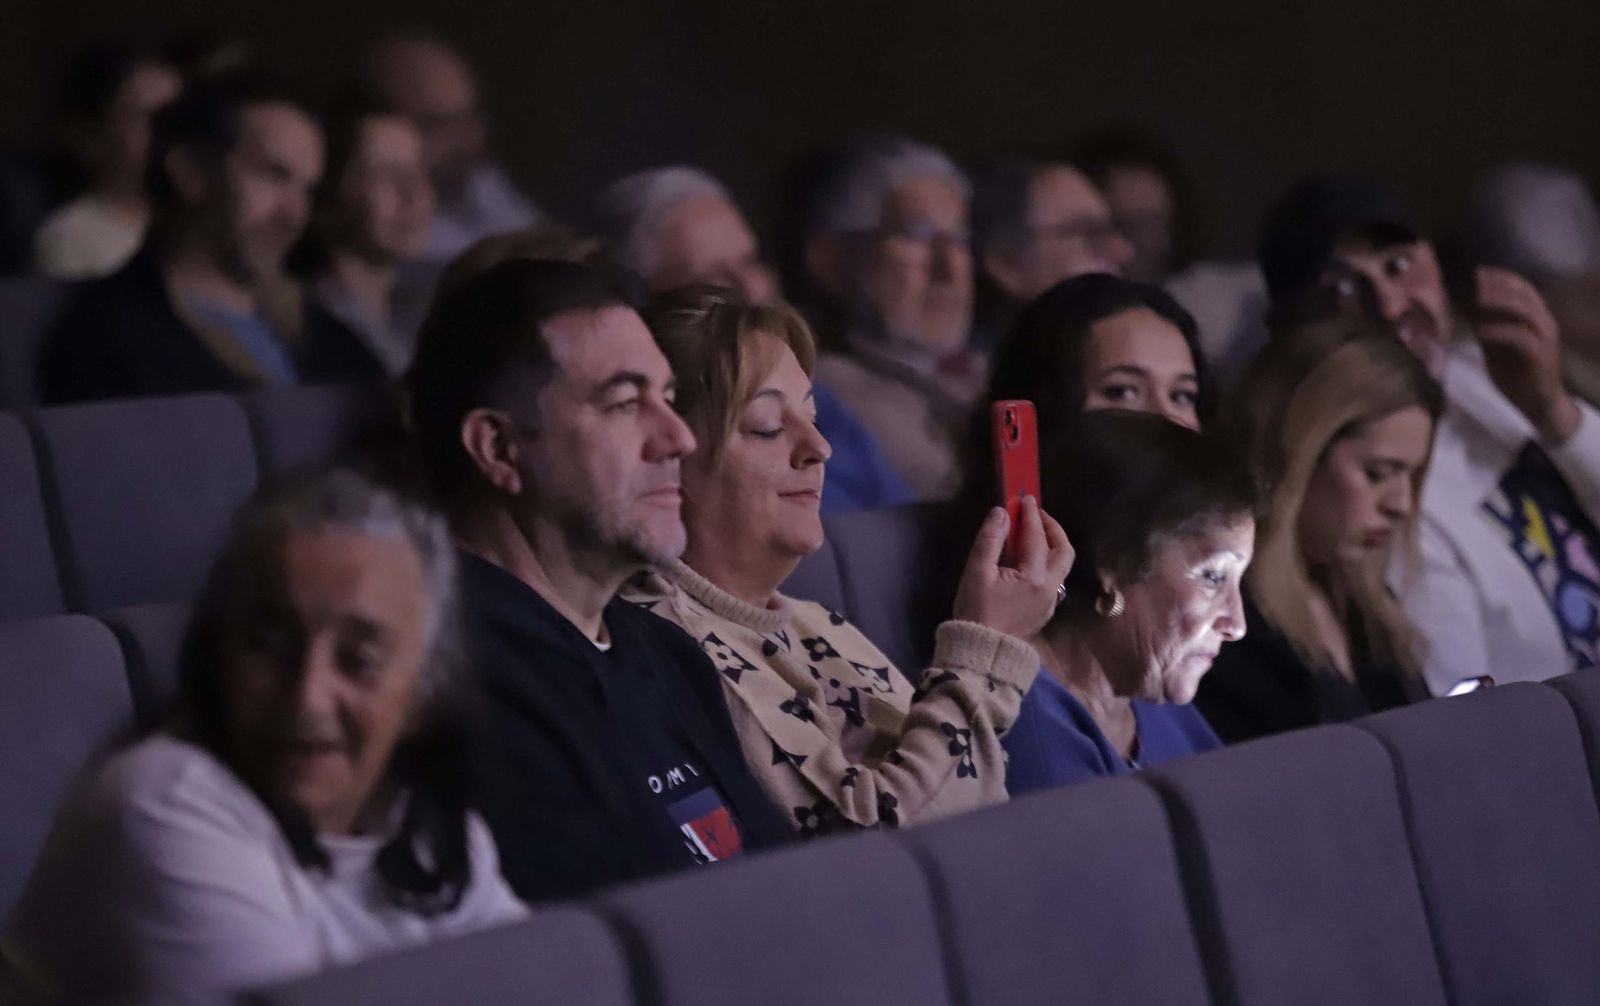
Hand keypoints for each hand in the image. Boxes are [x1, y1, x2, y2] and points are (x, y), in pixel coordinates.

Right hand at [952, 496, 1075, 639]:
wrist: (981, 651)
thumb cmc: (976, 611)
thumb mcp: (977, 571)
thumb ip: (991, 539)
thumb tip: (1002, 513)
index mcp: (1035, 577)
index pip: (1036, 536)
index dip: (1030, 514)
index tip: (1024, 496)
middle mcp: (1050, 587)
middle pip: (1063, 550)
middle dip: (1051, 528)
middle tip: (1034, 514)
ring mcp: (1051, 600)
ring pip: (1061, 565)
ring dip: (1050, 544)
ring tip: (1031, 534)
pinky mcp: (1044, 610)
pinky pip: (1052, 578)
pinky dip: (1045, 560)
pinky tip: (1026, 559)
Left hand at [1475, 266, 1581, 442]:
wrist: (1536, 403)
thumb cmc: (1516, 374)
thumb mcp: (1495, 347)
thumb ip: (1484, 328)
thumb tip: (1465, 309)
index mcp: (1534, 318)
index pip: (1522, 288)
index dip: (1501, 277)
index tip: (1478, 272)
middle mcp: (1543, 322)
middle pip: (1525, 293)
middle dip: (1499, 283)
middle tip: (1476, 279)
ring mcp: (1544, 336)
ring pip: (1525, 309)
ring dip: (1500, 301)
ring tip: (1478, 298)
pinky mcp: (1540, 353)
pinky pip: (1519, 336)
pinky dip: (1499, 331)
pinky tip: (1480, 331)